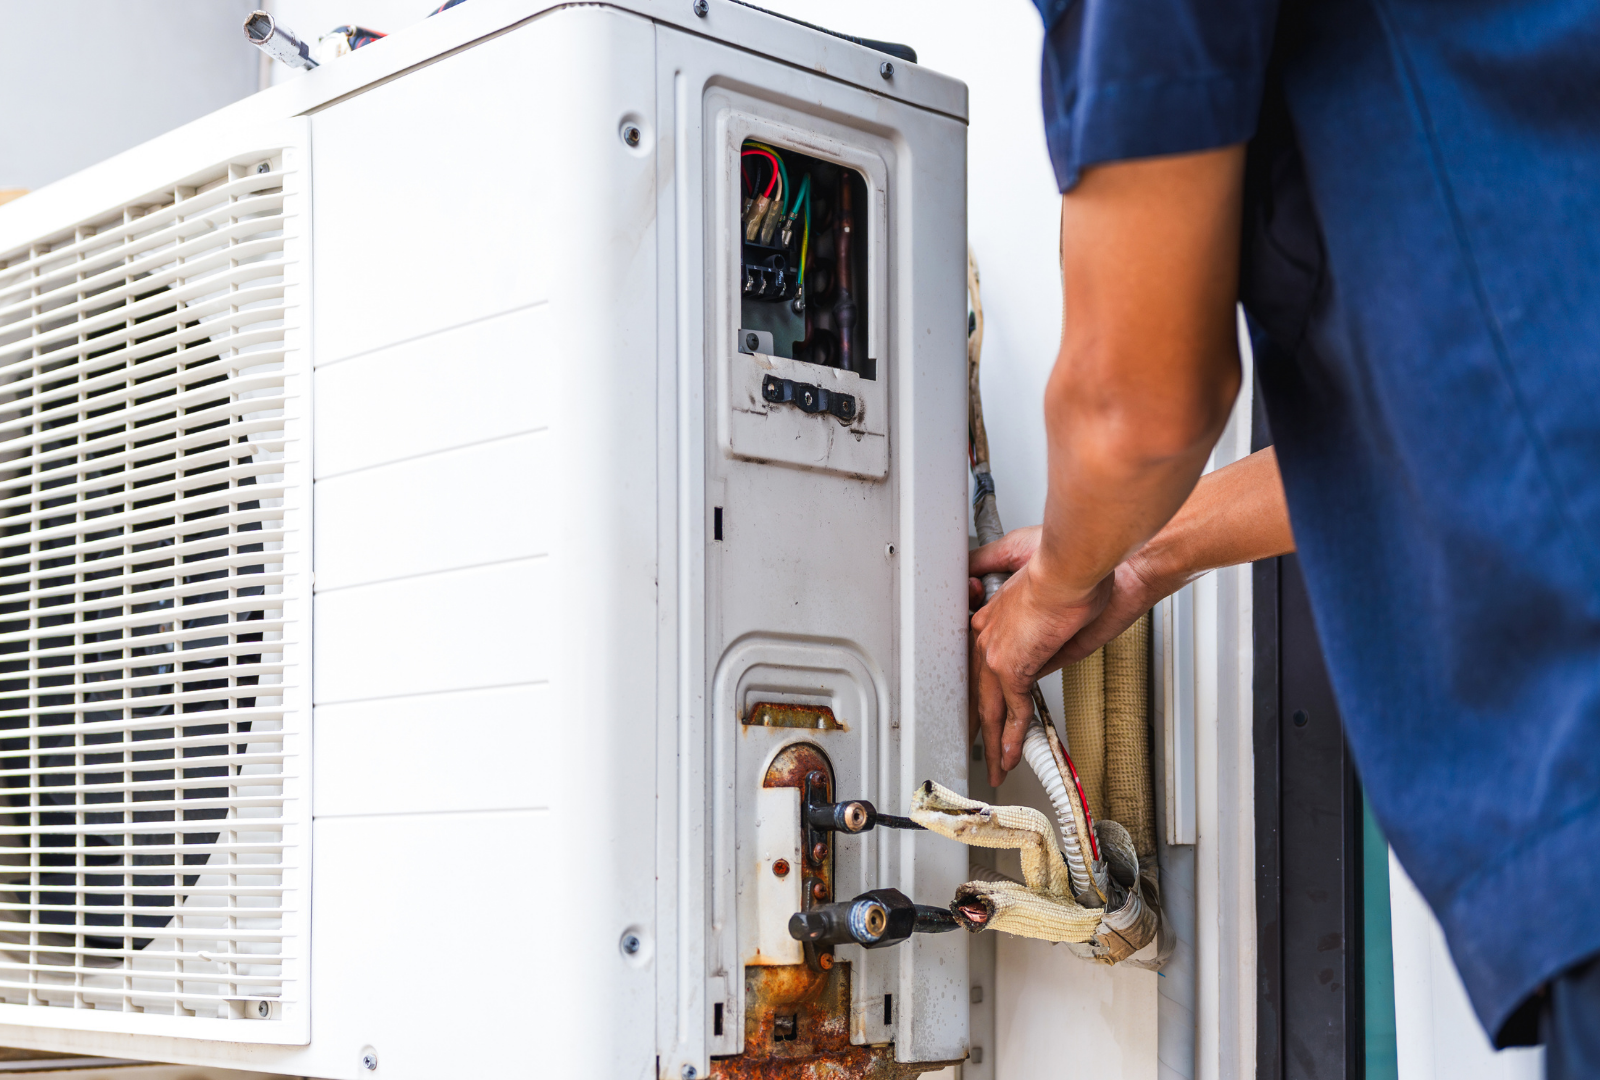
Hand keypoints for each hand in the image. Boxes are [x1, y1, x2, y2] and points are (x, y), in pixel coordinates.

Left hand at [970, 545, 1111, 786]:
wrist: (1073, 567)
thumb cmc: (1068, 573)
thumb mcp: (1049, 609)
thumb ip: (1041, 641)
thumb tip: (1044, 660)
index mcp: (992, 620)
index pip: (981, 668)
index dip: (984, 695)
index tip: (987, 714)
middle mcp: (987, 636)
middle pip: (980, 692)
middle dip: (983, 727)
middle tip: (985, 751)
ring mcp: (996, 652)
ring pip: (991, 708)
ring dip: (996, 742)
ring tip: (999, 765)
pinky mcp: (1012, 665)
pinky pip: (1013, 710)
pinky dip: (1014, 736)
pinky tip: (1014, 752)